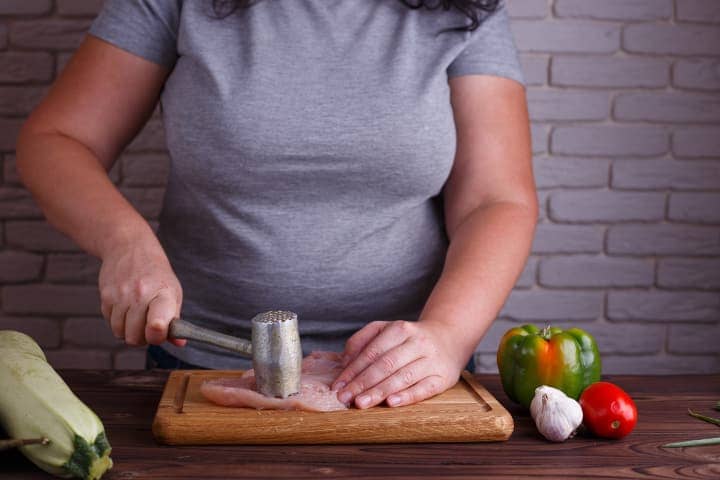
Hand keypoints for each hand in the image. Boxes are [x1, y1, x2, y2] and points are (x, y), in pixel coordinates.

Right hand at [98, 237, 183, 346]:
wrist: (130, 248)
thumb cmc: (156, 275)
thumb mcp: (172, 292)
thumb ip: (175, 319)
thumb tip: (179, 343)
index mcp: (163, 295)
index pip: (158, 324)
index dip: (157, 334)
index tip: (159, 331)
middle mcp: (141, 295)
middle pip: (135, 337)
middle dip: (142, 337)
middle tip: (149, 326)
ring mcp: (121, 296)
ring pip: (121, 333)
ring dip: (129, 330)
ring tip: (138, 315)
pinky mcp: (105, 296)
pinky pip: (110, 323)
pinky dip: (118, 321)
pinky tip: (126, 307)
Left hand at [331, 320, 466, 408]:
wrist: (449, 337)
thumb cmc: (409, 338)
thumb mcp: (386, 329)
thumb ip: (362, 340)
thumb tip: (345, 361)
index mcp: (400, 329)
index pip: (372, 352)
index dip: (353, 369)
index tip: (338, 385)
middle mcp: (417, 343)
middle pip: (386, 365)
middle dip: (363, 383)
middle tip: (345, 397)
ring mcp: (432, 360)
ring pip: (403, 377)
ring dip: (379, 392)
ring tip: (361, 403)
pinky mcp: (443, 377)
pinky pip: (424, 388)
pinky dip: (407, 396)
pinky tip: (391, 403)